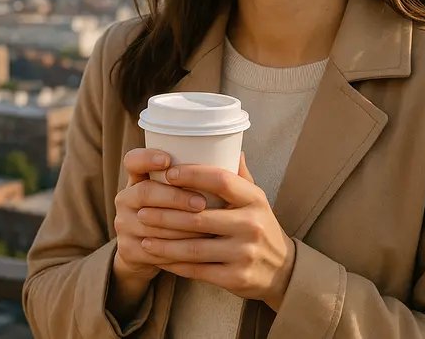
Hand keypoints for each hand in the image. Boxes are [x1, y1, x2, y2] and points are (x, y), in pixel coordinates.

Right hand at [112, 148, 212, 282]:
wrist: (152, 254)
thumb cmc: (178, 215)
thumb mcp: (184, 193)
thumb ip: (206, 176)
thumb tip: (239, 156)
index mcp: (139, 178)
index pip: (133, 160)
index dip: (146, 158)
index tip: (167, 160)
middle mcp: (126, 198)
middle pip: (144, 192)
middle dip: (174, 197)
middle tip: (202, 203)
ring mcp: (123, 224)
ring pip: (150, 223)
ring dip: (179, 226)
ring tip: (205, 227)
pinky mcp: (128, 249)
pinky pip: (151, 249)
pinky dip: (174, 249)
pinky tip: (194, 249)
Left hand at [137, 154, 295, 310]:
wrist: (283, 270)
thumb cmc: (261, 227)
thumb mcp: (257, 200)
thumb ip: (240, 176)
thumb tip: (230, 146)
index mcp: (255, 199)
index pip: (221, 180)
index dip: (193, 175)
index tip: (168, 174)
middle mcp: (251, 224)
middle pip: (199, 217)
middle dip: (165, 214)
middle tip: (141, 210)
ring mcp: (244, 253)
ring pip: (193, 248)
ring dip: (163, 243)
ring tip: (143, 236)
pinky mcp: (236, 278)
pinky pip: (197, 270)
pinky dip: (173, 264)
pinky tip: (158, 258)